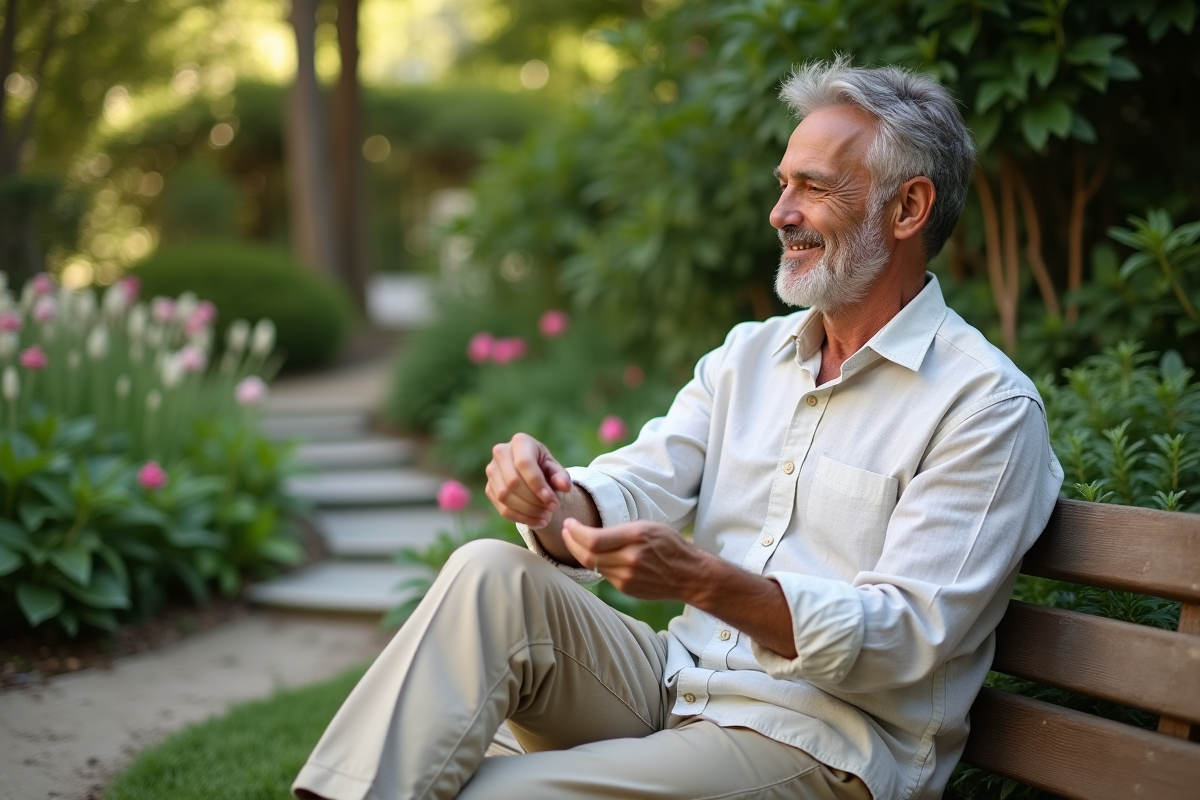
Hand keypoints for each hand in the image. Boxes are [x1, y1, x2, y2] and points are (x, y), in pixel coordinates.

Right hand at [485, 433, 572, 528]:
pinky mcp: (489, 489)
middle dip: (534, 501)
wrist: (531, 473)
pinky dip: (520, 518)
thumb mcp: (555, 469)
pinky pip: (502, 508)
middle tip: (552, 510)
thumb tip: (565, 486)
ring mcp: (492, 471)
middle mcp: (500, 453)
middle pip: (512, 482)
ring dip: (527, 511)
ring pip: (505, 496)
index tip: (553, 502)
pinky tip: (536, 522)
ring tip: (546, 517)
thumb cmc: (545, 468)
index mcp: (520, 442)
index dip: (538, 485)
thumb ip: (561, 476)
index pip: (524, 464)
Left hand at [561, 518, 710, 600]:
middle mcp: (630, 559)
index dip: (575, 532)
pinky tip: (594, 555)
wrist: (689, 575)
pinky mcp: (626, 589)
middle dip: (571, 542)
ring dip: (580, 553)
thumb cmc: (670, 545)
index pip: (593, 539)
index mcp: (636, 538)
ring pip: (593, 566)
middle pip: (587, 555)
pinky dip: (596, 563)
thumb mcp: (648, 527)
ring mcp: (627, 578)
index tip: (568, 523)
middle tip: (565, 531)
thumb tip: (589, 533)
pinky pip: (604, 574)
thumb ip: (620, 531)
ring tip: (575, 540)